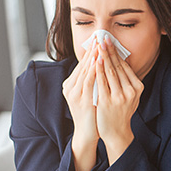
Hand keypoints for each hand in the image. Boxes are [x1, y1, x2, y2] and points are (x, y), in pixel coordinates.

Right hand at [62, 43, 98, 170]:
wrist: (88, 133)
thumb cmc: (91, 112)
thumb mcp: (90, 93)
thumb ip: (92, 80)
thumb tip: (100, 64)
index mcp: (71, 84)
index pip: (81, 64)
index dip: (90, 51)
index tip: (98, 40)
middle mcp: (70, 87)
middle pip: (82, 65)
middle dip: (92, 51)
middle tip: (99, 37)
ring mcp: (74, 94)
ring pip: (84, 72)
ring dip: (92, 58)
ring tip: (99, 46)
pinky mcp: (81, 100)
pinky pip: (88, 82)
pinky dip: (93, 71)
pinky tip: (98, 62)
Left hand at [95, 35, 143, 163]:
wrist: (117, 131)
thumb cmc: (121, 112)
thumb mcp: (130, 96)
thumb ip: (127, 81)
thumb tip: (121, 61)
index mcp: (137, 88)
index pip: (125, 66)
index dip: (117, 53)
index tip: (110, 41)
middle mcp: (130, 91)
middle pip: (118, 66)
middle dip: (109, 50)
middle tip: (103, 38)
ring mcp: (119, 96)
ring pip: (110, 72)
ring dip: (103, 56)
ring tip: (98, 45)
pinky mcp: (107, 101)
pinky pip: (101, 82)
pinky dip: (98, 70)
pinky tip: (95, 61)